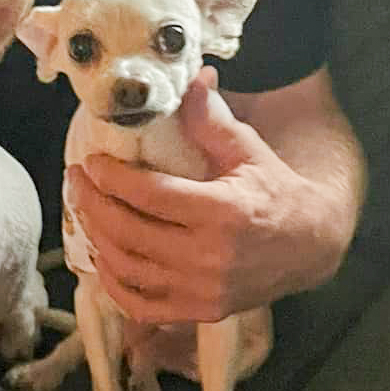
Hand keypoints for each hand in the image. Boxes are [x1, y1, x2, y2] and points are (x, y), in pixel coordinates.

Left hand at [66, 69, 325, 321]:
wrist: (311, 246)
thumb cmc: (276, 192)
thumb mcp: (249, 150)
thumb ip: (212, 119)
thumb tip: (190, 78)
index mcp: (224, 213)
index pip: (150, 196)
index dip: (112, 178)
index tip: (91, 161)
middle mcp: (210, 258)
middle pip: (129, 233)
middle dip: (93, 203)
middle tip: (77, 180)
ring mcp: (203, 291)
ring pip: (128, 269)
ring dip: (97, 238)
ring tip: (85, 209)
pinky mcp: (200, 312)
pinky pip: (143, 305)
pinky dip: (114, 283)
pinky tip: (103, 256)